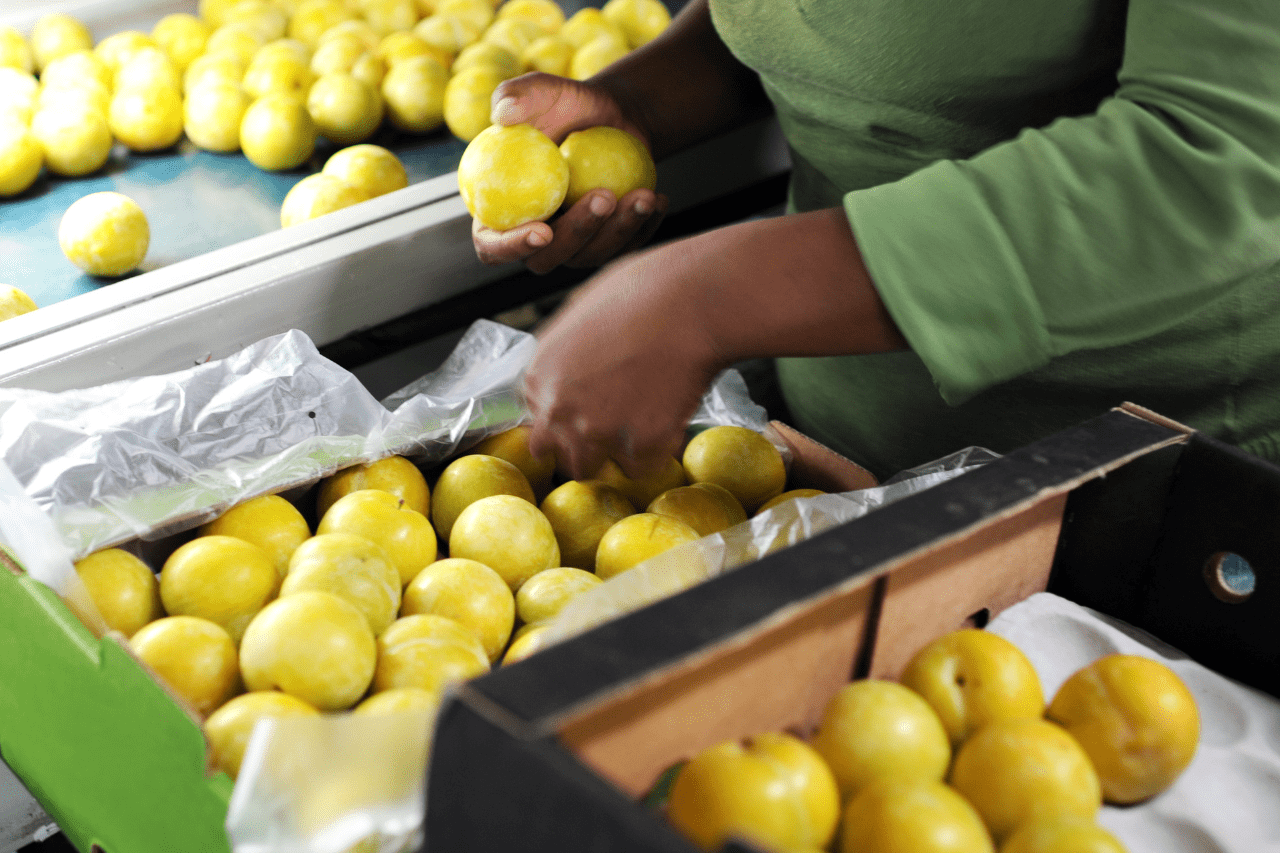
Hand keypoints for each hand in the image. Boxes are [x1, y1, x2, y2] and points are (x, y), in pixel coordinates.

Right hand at [470, 72, 668, 273]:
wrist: (612, 117)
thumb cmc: (567, 104)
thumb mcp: (543, 90)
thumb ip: (517, 95)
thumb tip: (501, 115)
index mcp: (498, 212)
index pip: (492, 246)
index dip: (510, 248)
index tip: (541, 230)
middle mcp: (532, 237)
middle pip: (545, 260)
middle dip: (577, 234)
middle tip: (604, 196)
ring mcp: (572, 246)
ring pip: (590, 256)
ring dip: (618, 230)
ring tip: (642, 194)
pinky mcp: (606, 243)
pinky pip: (624, 248)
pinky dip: (644, 227)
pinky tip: (658, 199)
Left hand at [522, 245, 723, 480]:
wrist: (692, 301)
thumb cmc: (643, 291)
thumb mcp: (582, 310)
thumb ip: (566, 349)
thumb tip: (571, 365)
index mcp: (541, 373)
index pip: (537, 417)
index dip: (564, 417)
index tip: (584, 413)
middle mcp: (560, 407)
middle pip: (557, 451)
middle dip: (579, 445)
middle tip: (608, 431)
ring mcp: (598, 429)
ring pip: (591, 468)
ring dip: (610, 456)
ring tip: (635, 435)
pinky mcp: (641, 444)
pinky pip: (641, 467)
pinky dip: (653, 454)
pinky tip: (665, 431)